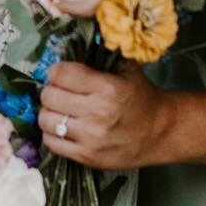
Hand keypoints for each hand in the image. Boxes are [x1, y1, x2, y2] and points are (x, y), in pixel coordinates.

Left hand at [39, 61, 172, 168]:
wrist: (160, 132)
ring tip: (61, 111)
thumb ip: (100, 57)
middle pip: (49, 96)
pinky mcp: (87, 157)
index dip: (56, 71)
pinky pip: (51, 143)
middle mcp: (97, 113)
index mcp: (107, 88)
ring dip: (49, 113)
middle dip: (51, 91)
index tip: (61, 74)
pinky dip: (52, 134)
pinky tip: (63, 128)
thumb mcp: (126, 70)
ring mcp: (91, 138)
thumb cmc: (141, 97)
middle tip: (60, 92)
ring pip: (45, 120)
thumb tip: (68, 48)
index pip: (60, 74)